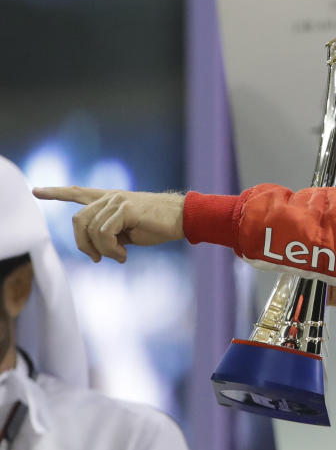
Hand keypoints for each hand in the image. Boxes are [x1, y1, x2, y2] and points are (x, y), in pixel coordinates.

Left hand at [33, 187, 184, 262]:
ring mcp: (118, 201)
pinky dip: (111, 249)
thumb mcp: (129, 232)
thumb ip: (110, 234)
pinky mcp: (126, 209)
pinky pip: (104, 233)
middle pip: (78, 219)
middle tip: (97, 259)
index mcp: (111, 200)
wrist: (184, 219)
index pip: (79, 192)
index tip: (36, 191)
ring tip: (119, 257)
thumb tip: (96, 249)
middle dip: (82, 244)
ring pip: (91, 230)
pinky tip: (125, 255)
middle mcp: (111, 197)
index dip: (57, 193)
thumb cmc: (160, 226)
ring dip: (102, 250)